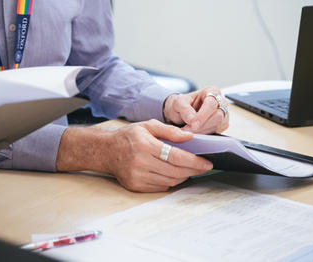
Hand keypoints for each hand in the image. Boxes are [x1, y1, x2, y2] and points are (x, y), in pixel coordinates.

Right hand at [56, 120, 212, 191]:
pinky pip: (161, 186)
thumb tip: (190, 137)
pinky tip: (173, 173)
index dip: (194, 161)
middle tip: (203, 166)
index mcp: (144, 145)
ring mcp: (137, 176)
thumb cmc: (128, 136)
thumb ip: (169, 130)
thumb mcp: (147, 126)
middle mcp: (140, 162)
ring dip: (183, 176)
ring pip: (170, 181)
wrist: (105, 150)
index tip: (207, 162)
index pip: (176, 156)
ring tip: (189, 169)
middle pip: (176, 171)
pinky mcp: (136, 186)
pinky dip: (171, 181)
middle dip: (193, 170)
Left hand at [163, 86, 229, 132]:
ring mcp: (224, 114)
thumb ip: (185, 109)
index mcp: (211, 91)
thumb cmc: (181, 104)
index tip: (193, 125)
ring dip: (202, 131)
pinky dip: (205, 134)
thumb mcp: (178, 102)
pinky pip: (217, 131)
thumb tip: (192, 120)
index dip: (202, 115)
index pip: (211, 104)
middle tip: (187, 130)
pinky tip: (195, 131)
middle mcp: (221, 102)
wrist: (181, 112)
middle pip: (217, 116)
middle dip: (202, 125)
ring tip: (188, 130)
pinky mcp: (222, 125)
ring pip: (218, 125)